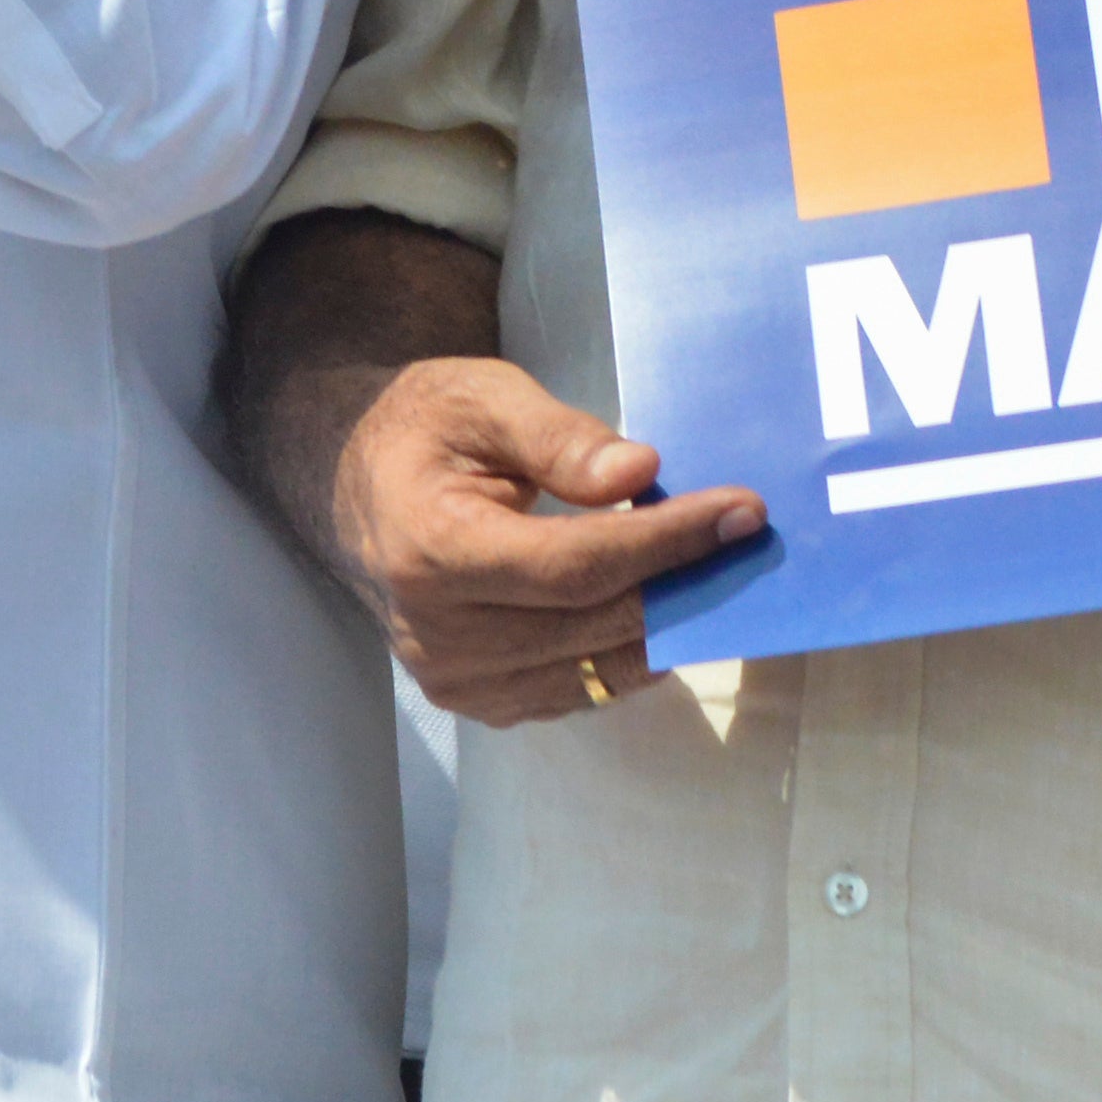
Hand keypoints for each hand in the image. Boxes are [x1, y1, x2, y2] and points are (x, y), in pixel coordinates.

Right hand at [323, 354, 768, 721]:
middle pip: (598, 621)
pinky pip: (585, 689)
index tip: (740, 512)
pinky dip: (629, 650)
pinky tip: (649, 603)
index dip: (667, 543)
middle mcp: (439, 633)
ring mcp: (458, 679)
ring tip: (708, 570)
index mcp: (431, 550)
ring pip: (602, 667)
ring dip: (667, 622)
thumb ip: (557, 435)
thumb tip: (640, 473)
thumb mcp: (479, 397)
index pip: (576, 566)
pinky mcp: (479, 703)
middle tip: (745, 537)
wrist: (355, 489)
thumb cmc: (422, 432)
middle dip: (685, 580)